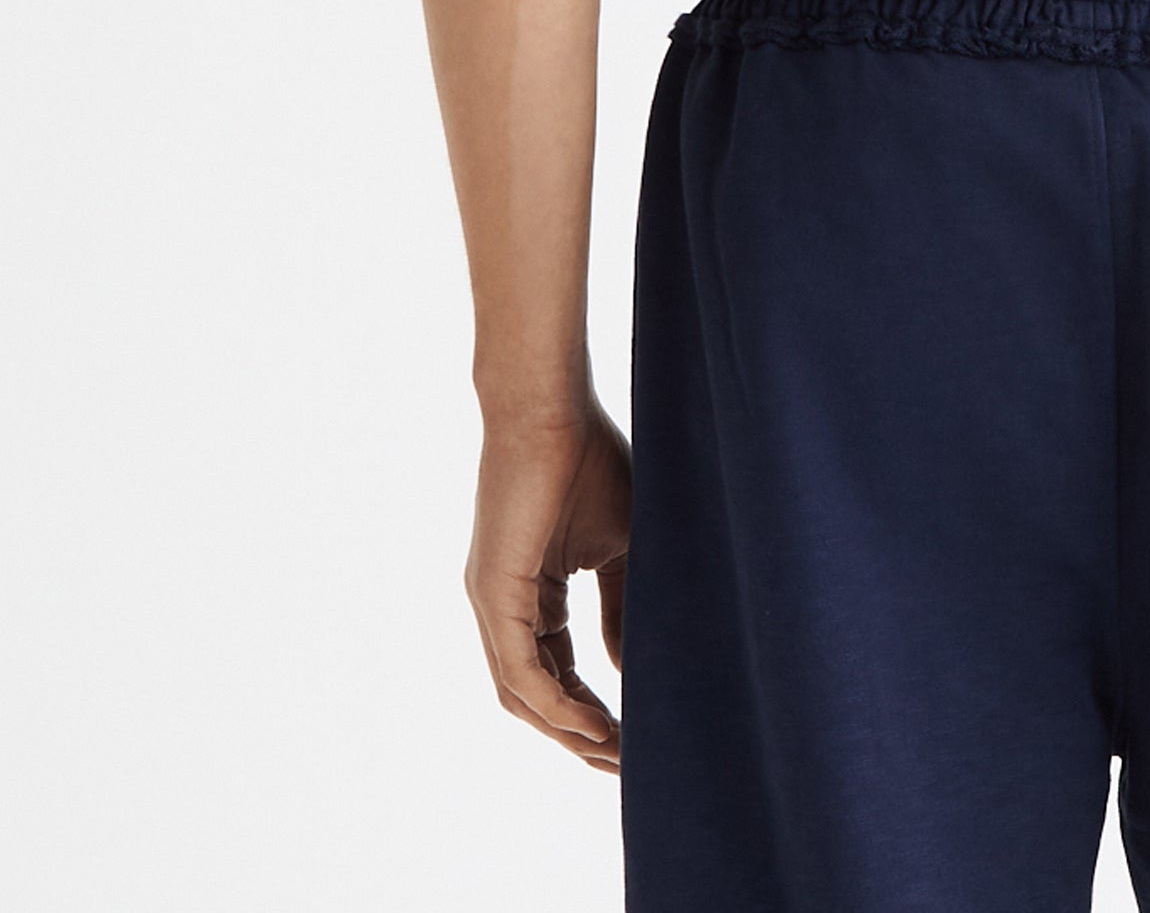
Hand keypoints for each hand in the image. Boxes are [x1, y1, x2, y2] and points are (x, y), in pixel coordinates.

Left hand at [465, 403, 631, 770]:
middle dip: (581, 735)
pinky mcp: (493, 592)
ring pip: (522, 694)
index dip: (593, 708)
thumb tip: (627, 670)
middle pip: (535, 695)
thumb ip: (620, 607)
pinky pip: (518, 670)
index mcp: (530, 592)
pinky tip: (592, 722)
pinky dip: (554, 704)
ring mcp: (492, 601)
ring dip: (567, 731)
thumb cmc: (590, 458)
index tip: (636, 737)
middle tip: (627, 765)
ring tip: (614, 753)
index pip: (557, 670)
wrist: (554, 406)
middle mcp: (501, 605)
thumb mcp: (618, 546)